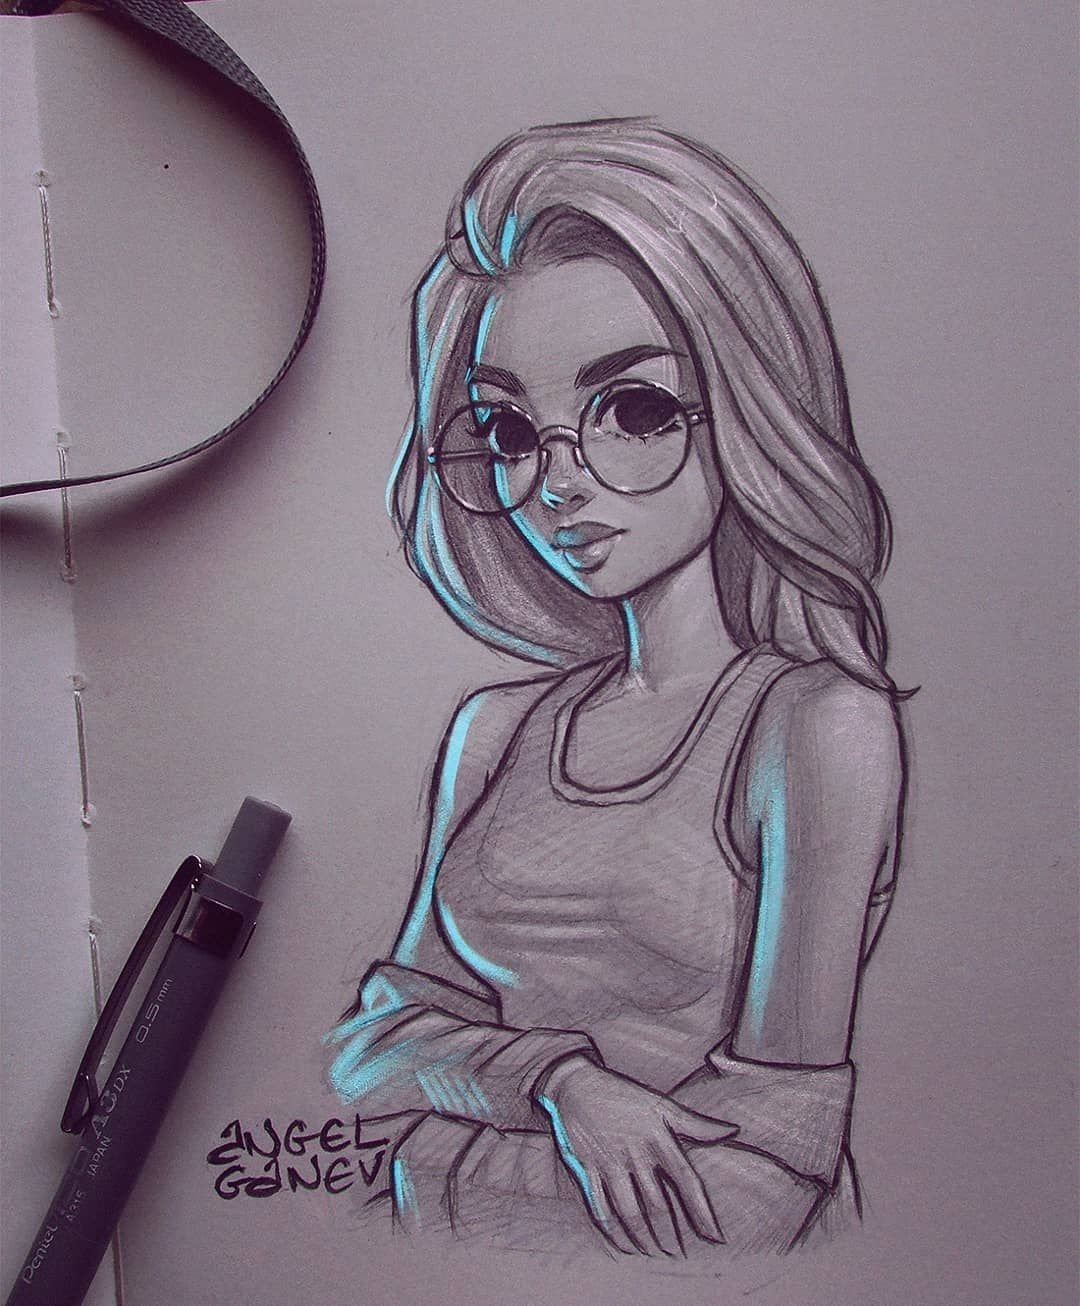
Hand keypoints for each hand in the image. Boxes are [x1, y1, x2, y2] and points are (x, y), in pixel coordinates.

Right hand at [535, 1058, 737, 1255]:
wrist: (578, 1084)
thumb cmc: (624, 1096)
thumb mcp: (661, 1104)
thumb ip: (696, 1123)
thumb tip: (733, 1130)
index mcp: (658, 1139)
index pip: (687, 1180)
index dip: (702, 1211)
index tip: (714, 1237)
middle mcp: (636, 1154)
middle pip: (658, 1205)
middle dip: (670, 1235)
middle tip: (679, 1255)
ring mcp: (610, 1163)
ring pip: (630, 1212)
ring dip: (643, 1238)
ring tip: (654, 1253)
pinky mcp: (587, 1168)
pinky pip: (601, 1207)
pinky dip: (612, 1230)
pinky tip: (623, 1244)